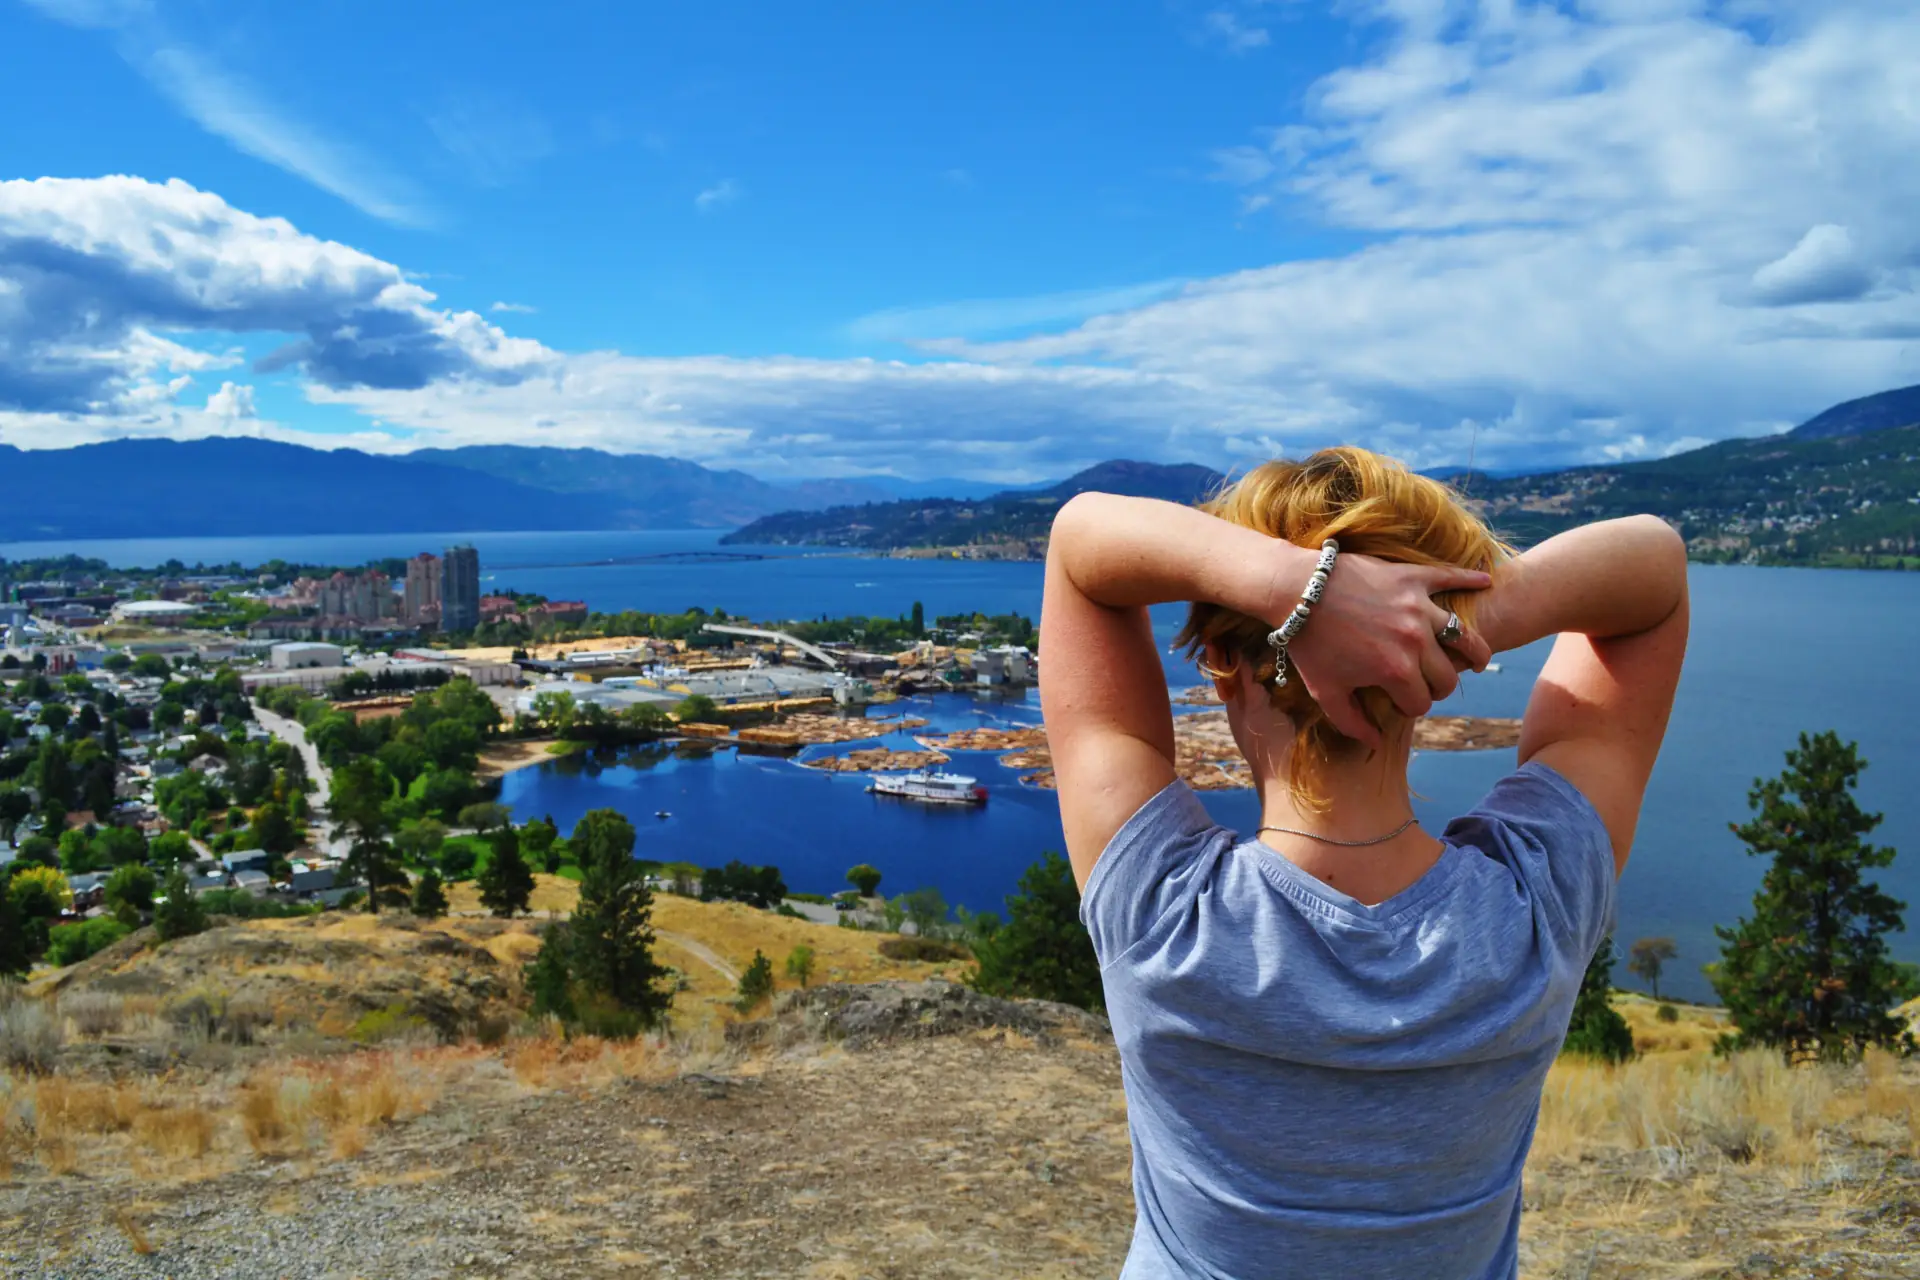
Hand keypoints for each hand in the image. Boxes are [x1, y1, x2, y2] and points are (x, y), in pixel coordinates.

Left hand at [1281, 553, 1492, 748]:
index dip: (1409, 707)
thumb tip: (1376, 742)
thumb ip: (1352, 722)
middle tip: (1426, 684)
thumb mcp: (1325, 691)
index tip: (1397, 702)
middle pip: (1447, 677)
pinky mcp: (1413, 577)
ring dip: (1473, 651)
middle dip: (1438, 687)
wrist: (1296, 589)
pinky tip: (1486, 581)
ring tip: (1474, 659)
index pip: (1421, 703)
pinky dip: (1471, 579)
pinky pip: (1451, 577)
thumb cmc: (1309, 643)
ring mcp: (1418, 607)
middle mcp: (1415, 641)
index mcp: (1396, 671)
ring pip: (1464, 636)